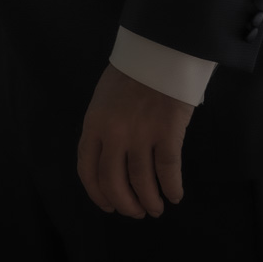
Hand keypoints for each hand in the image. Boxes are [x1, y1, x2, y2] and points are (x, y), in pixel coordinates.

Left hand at [77, 63, 193, 217]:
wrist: (159, 49)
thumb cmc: (131, 72)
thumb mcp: (104, 99)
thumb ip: (102, 128)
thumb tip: (110, 160)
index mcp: (93, 124)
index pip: (87, 170)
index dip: (98, 194)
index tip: (109, 206)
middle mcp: (113, 134)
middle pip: (114, 183)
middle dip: (125, 204)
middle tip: (136, 212)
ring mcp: (140, 134)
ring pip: (142, 182)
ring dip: (149, 201)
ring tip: (156, 208)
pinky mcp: (167, 133)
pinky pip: (168, 171)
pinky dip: (171, 188)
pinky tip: (174, 195)